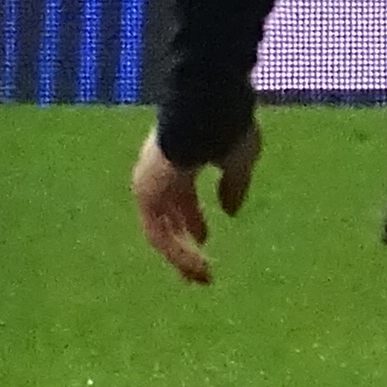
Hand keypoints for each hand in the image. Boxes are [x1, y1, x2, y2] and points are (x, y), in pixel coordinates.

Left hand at [133, 117, 259, 281]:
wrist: (207, 109)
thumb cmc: (226, 128)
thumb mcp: (238, 162)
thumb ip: (233, 187)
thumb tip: (230, 212)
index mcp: (179, 163)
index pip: (181, 199)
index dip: (194, 221)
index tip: (207, 240)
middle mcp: (158, 176)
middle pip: (166, 219)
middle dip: (183, 245)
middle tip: (199, 270)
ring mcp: (150, 185)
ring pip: (160, 232)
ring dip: (181, 256)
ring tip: (202, 277)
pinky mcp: (148, 196)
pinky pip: (159, 234)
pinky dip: (177, 253)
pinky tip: (197, 266)